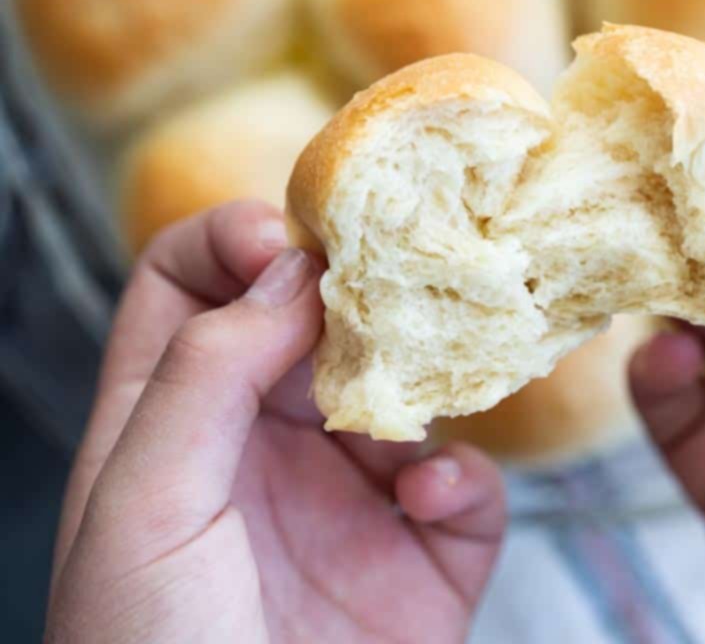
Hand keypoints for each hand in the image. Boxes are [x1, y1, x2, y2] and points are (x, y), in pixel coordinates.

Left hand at [47, 202, 504, 643]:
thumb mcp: (142, 507)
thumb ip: (205, 374)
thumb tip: (290, 268)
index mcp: (170, 426)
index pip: (189, 286)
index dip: (234, 243)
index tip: (291, 243)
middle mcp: (262, 447)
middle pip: (310, 322)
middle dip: (354, 296)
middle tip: (391, 280)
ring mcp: (349, 499)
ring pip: (404, 392)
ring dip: (419, 384)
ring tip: (411, 406)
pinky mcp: (424, 555)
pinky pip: (466, 486)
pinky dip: (462, 479)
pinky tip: (431, 496)